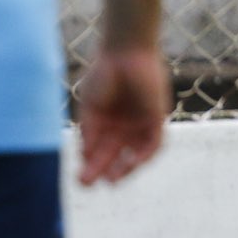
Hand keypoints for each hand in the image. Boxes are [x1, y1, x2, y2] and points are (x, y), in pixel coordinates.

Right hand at [76, 45, 172, 185]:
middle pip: (115, 155)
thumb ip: (90, 131)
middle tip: (87, 184)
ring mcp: (140, 123)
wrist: (124, 52)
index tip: (80, 178)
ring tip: (111, 180)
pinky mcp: (156, 118)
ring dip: (124, 169)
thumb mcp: (91, 107)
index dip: (90, 165)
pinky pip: (153, 143)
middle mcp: (123, 126)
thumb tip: (85, 156)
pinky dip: (143, 155)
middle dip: (102, 170)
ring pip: (134, 154)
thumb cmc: (104, 75)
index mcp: (105, 123)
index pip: (99, 150)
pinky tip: (131, 163)